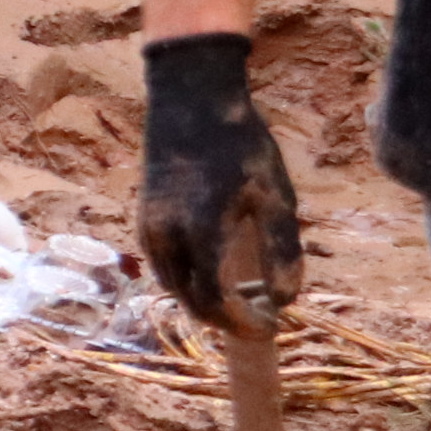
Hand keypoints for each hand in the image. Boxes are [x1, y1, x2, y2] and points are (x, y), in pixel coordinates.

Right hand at [137, 33, 301, 333]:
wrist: (190, 100)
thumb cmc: (240, 145)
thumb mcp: (274, 195)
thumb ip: (282, 250)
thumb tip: (285, 299)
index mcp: (200, 233)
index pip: (214, 300)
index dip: (241, 324)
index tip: (269, 330)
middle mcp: (165, 237)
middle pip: (189, 300)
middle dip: (223, 318)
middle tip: (259, 320)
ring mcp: (149, 227)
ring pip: (173, 284)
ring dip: (203, 300)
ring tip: (241, 300)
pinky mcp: (144, 217)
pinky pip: (164, 264)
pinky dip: (188, 279)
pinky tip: (213, 271)